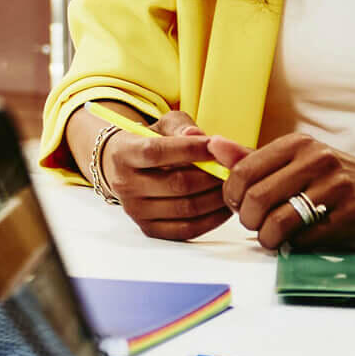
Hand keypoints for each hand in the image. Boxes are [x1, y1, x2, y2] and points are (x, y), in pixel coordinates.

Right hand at [83, 107, 239, 241]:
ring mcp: (136, 211)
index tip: (216, 146)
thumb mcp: (161, 126)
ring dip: (217, 197)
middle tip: (233, 168)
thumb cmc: (150, 144)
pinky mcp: (149, 229)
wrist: (126, 169)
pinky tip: (223, 205)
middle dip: (212, 175)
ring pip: (186, 208)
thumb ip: (180, 127)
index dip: (190, 149)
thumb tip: (196, 135)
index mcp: (122, 154)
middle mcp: (124, 185)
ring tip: (232, 185)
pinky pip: (188, 229)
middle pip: (177, 184)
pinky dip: (212, 219)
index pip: (156, 152)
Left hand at [224, 135, 354, 250]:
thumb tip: (211, 146)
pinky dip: (295, 244)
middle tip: (254, 226)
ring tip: (272, 238)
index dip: (232, 196)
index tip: (238, 206)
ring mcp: (338, 187)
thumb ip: (252, 157)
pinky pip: (307, 238)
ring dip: (268, 238)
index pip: (243, 172)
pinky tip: (298, 240)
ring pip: (279, 221)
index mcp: (297, 144)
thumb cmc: (332, 176)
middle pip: (257, 199)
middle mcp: (318, 160)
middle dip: (248, 220)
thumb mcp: (295, 159)